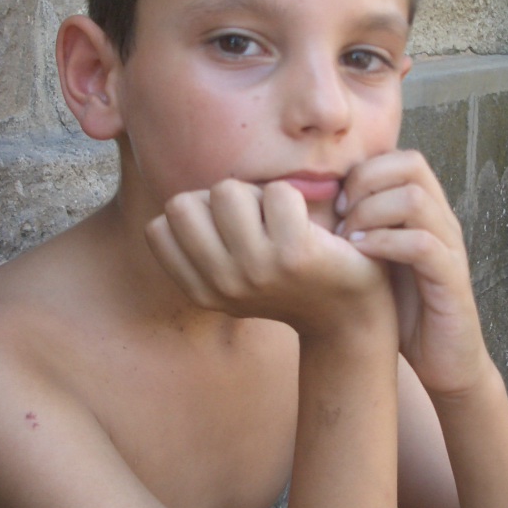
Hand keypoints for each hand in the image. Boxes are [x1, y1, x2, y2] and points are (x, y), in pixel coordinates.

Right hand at [146, 178, 394, 341]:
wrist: (349, 316)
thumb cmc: (291, 283)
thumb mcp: (234, 279)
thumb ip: (204, 245)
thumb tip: (184, 202)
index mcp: (202, 292)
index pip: (157, 228)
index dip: (194, 216)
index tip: (227, 232)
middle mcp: (222, 284)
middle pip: (183, 203)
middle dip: (218, 201)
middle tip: (254, 222)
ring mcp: (256, 269)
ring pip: (227, 191)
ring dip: (256, 195)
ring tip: (278, 221)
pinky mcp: (293, 254)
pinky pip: (276, 192)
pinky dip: (291, 197)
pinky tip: (303, 225)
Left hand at [336, 151, 488, 396]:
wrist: (443, 358)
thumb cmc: (402, 307)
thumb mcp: (376, 257)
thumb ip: (358, 227)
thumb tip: (307, 205)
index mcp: (426, 210)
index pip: (400, 158)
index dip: (362, 171)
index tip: (335, 203)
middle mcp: (441, 220)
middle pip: (410, 165)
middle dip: (364, 184)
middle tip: (338, 216)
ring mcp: (449, 247)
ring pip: (414, 199)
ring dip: (371, 213)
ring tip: (347, 239)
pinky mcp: (451, 279)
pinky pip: (422, 245)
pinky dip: (385, 244)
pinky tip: (361, 256)